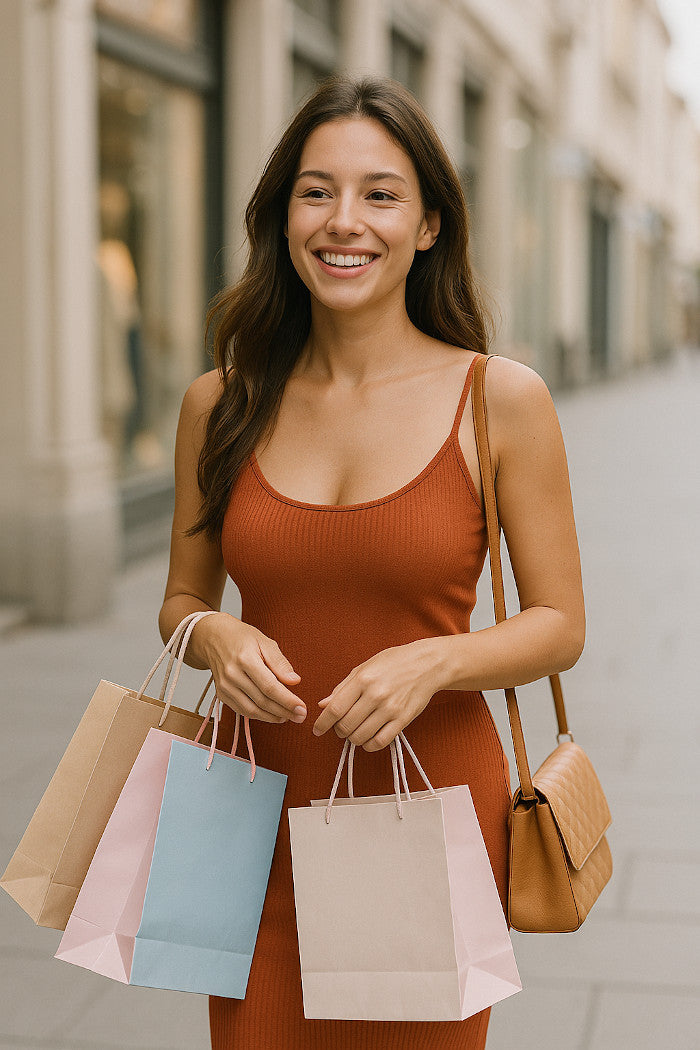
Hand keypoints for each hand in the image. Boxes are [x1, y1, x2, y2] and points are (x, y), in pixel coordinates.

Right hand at [194, 612, 305, 723]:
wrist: (214, 638)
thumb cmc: (242, 638)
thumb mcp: (265, 641)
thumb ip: (280, 662)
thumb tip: (295, 681)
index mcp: (245, 659)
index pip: (270, 686)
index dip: (287, 700)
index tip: (302, 708)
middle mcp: (232, 675)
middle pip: (262, 700)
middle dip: (284, 711)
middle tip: (301, 716)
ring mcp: (224, 686)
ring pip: (252, 710)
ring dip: (272, 717)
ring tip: (288, 717)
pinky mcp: (221, 694)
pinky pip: (242, 710)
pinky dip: (259, 716)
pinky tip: (272, 715)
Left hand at [312, 638, 445, 749]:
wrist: (426, 664)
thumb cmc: (393, 662)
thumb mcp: (365, 667)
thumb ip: (342, 687)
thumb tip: (323, 705)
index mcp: (363, 679)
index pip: (336, 708)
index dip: (323, 723)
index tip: (317, 730)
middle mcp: (376, 695)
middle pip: (346, 725)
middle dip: (338, 731)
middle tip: (341, 727)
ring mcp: (390, 709)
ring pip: (361, 736)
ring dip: (353, 738)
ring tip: (355, 731)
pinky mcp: (403, 719)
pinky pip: (380, 742)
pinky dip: (369, 745)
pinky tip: (368, 739)